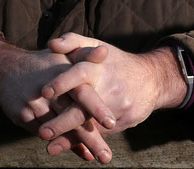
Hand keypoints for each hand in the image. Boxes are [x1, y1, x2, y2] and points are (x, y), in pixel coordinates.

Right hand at [0, 38, 116, 162]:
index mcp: (61, 74)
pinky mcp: (23, 116)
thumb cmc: (42, 64)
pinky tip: (81, 152)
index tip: (111, 123)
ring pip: (60, 130)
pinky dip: (63, 143)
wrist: (4, 68)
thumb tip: (105, 52)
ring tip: (98, 157)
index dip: (96, 107)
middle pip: (72, 118)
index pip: (81, 92)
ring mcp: (34, 105)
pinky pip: (45, 134)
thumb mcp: (62, 55)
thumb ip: (85, 55)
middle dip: (91, 139)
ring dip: (79, 145)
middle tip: (107, 157)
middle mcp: (47, 91)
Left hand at [37, 33, 187, 153]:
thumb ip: (72, 42)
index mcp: (98, 68)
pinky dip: (85, 144)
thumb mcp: (95, 45)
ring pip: (91, 126)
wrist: (151, 78)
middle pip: (83, 108)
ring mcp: (117, 108)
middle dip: (63, 122)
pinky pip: (101, 135)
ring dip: (71, 139)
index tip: (44, 92)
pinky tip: (70, 151)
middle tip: (42, 133)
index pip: (79, 74)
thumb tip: (51, 44)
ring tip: (51, 149)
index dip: (62, 82)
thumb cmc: (113, 60)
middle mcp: (108, 89)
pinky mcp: (124, 122)